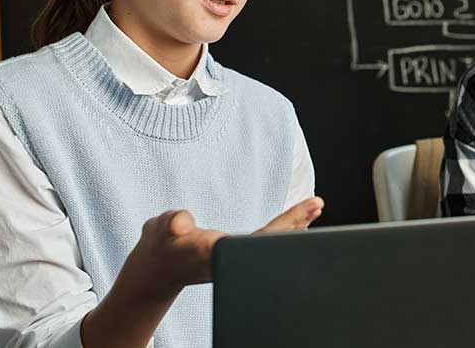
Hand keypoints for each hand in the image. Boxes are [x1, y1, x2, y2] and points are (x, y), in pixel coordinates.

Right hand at [124, 196, 325, 297]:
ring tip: (315, 208)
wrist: (156, 270)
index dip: (284, 225)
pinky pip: (265, 243)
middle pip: (272, 243)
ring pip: (272, 244)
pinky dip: (283, 230)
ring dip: (295, 227)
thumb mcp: (159, 230)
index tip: (303, 212)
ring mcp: (236, 261)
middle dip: (297, 224)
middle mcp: (233, 259)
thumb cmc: (160, 244)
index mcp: (218, 253)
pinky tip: (297, 223)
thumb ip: (170, 225)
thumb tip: (179, 224)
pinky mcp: (236, 258)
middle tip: (318, 203)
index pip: (260, 239)